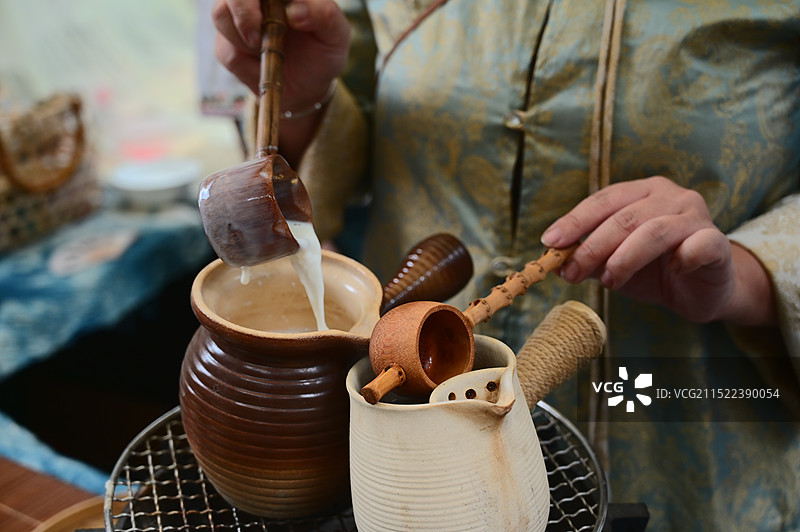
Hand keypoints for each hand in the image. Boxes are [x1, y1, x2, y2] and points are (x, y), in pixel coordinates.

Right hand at [212, 0, 349, 111]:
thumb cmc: (324, 53)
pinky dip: (245, 63)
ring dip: (243, 36)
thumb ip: (324, 15)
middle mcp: (258, 0)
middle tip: (258, 37)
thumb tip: (295, 11)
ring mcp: (239, 17)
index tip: (283, 16)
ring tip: (267, 50)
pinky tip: (262, 64)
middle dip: (242, 9)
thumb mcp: (336, 35)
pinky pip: (225, 49)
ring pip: (221, 13)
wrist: (308, 87)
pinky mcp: (228, 44)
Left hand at [541, 176, 775, 325]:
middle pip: (624, 216)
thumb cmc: (655, 271)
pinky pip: (698, 246)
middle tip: (571, 273)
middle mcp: (671, 196)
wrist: (702, 292)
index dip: (575, 220)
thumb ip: (588, 259)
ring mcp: (697, 216)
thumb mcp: (614, 263)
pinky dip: (682, 258)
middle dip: (592, 246)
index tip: (550, 242)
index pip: (603, 200)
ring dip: (624, 258)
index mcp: (643, 192)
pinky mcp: (717, 242)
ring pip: (654, 231)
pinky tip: (673, 271)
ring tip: (609, 280)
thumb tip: (555, 262)